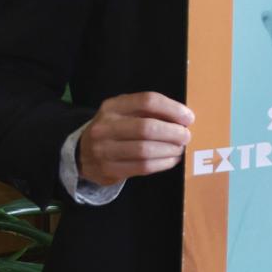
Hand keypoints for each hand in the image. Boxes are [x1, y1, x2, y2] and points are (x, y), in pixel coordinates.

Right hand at [78, 91, 193, 185]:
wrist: (82, 152)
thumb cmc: (116, 128)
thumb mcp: (126, 112)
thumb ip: (150, 111)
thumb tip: (184, 117)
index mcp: (113, 106)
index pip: (147, 101)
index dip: (173, 109)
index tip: (189, 118)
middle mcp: (105, 127)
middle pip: (147, 128)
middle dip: (173, 133)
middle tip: (186, 136)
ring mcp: (103, 150)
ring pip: (145, 150)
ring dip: (169, 150)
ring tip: (179, 149)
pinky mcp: (107, 170)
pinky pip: (142, 167)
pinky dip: (162, 163)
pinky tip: (171, 160)